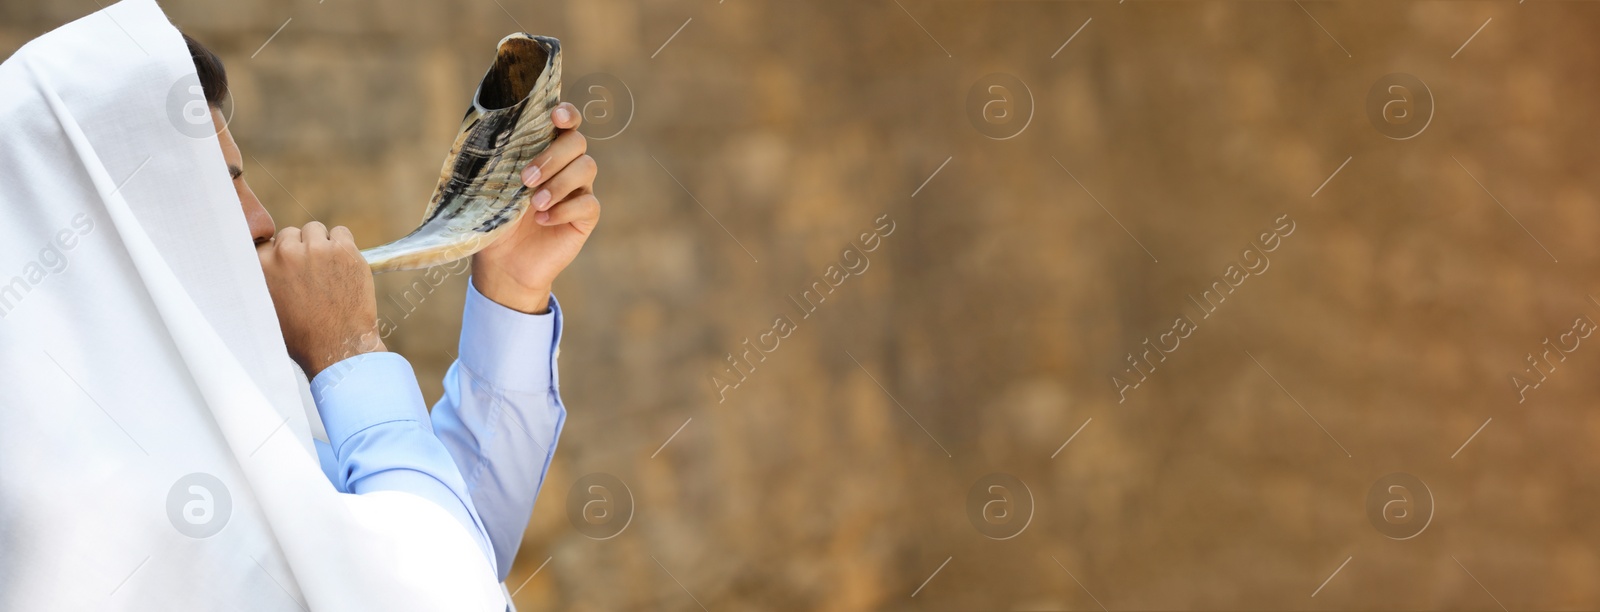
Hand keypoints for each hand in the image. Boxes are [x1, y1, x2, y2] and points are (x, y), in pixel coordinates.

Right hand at [258, 221, 385, 376]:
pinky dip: (343, 245)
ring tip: (328, 269)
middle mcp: (286, 253)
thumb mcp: (266, 310)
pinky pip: (342, 233)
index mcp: (261, 267)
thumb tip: (263, 266)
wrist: (337, 347)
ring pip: (315, 230)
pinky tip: (344, 265)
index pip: (266, 244)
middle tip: (312, 273)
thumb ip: (263, 282)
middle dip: (300, 249)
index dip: (279, 256)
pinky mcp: (344, 250)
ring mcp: (316, 249)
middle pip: (291, 234)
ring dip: (321, 244)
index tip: (289, 269)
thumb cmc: (302, 337)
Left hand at [471, 102, 599, 313]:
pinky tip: (543, 220)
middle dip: (552, 156)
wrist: (503, 263)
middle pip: (576, 142)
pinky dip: (564, 209)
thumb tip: (485, 129)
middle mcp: (566, 165)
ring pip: (586, 168)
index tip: (557, 116)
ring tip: (534, 203)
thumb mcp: (487, 186)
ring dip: (559, 183)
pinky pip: (588, 204)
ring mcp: (579, 190)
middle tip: (526, 178)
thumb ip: (494, 159)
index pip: (565, 122)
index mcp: (544, 150)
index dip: (567, 113)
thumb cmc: (494, 219)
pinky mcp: (585, 217)